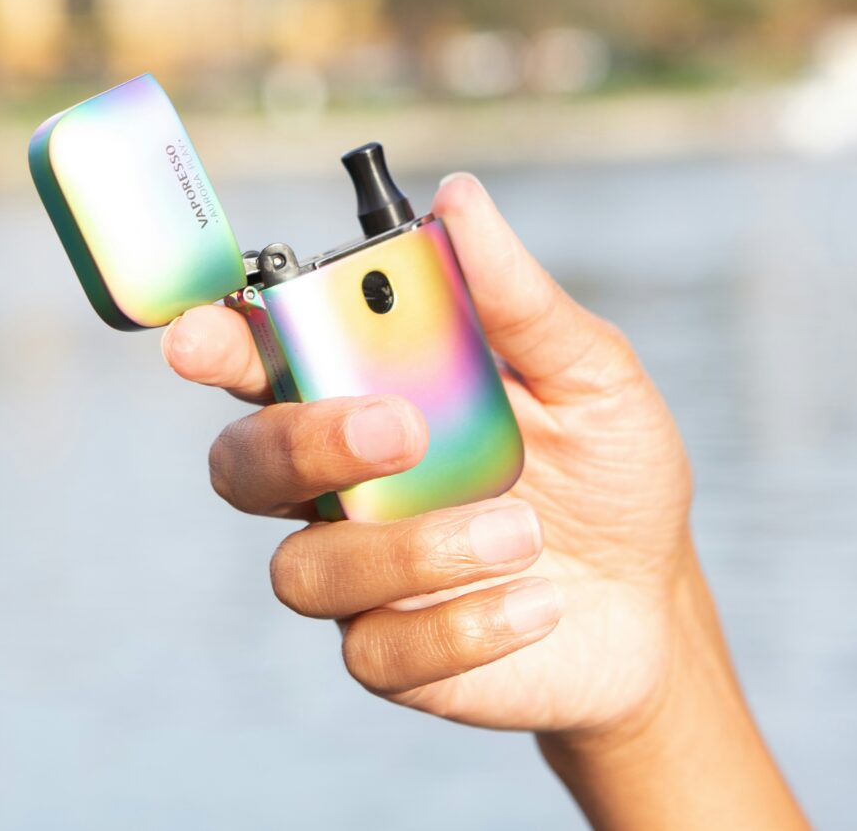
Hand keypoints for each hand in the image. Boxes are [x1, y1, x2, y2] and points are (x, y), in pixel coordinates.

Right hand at [162, 173, 693, 737]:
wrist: (654, 603)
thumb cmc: (609, 471)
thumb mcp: (589, 372)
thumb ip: (517, 299)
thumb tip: (460, 199)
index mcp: (368, 394)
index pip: (263, 361)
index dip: (216, 342)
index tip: (203, 335)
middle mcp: (340, 483)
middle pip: (245, 464)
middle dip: (302, 442)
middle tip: (400, 430)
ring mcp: (358, 573)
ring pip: (303, 569)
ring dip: (412, 548)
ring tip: (524, 532)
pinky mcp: (390, 656)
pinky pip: (376, 651)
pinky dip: (463, 623)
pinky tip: (538, 602)